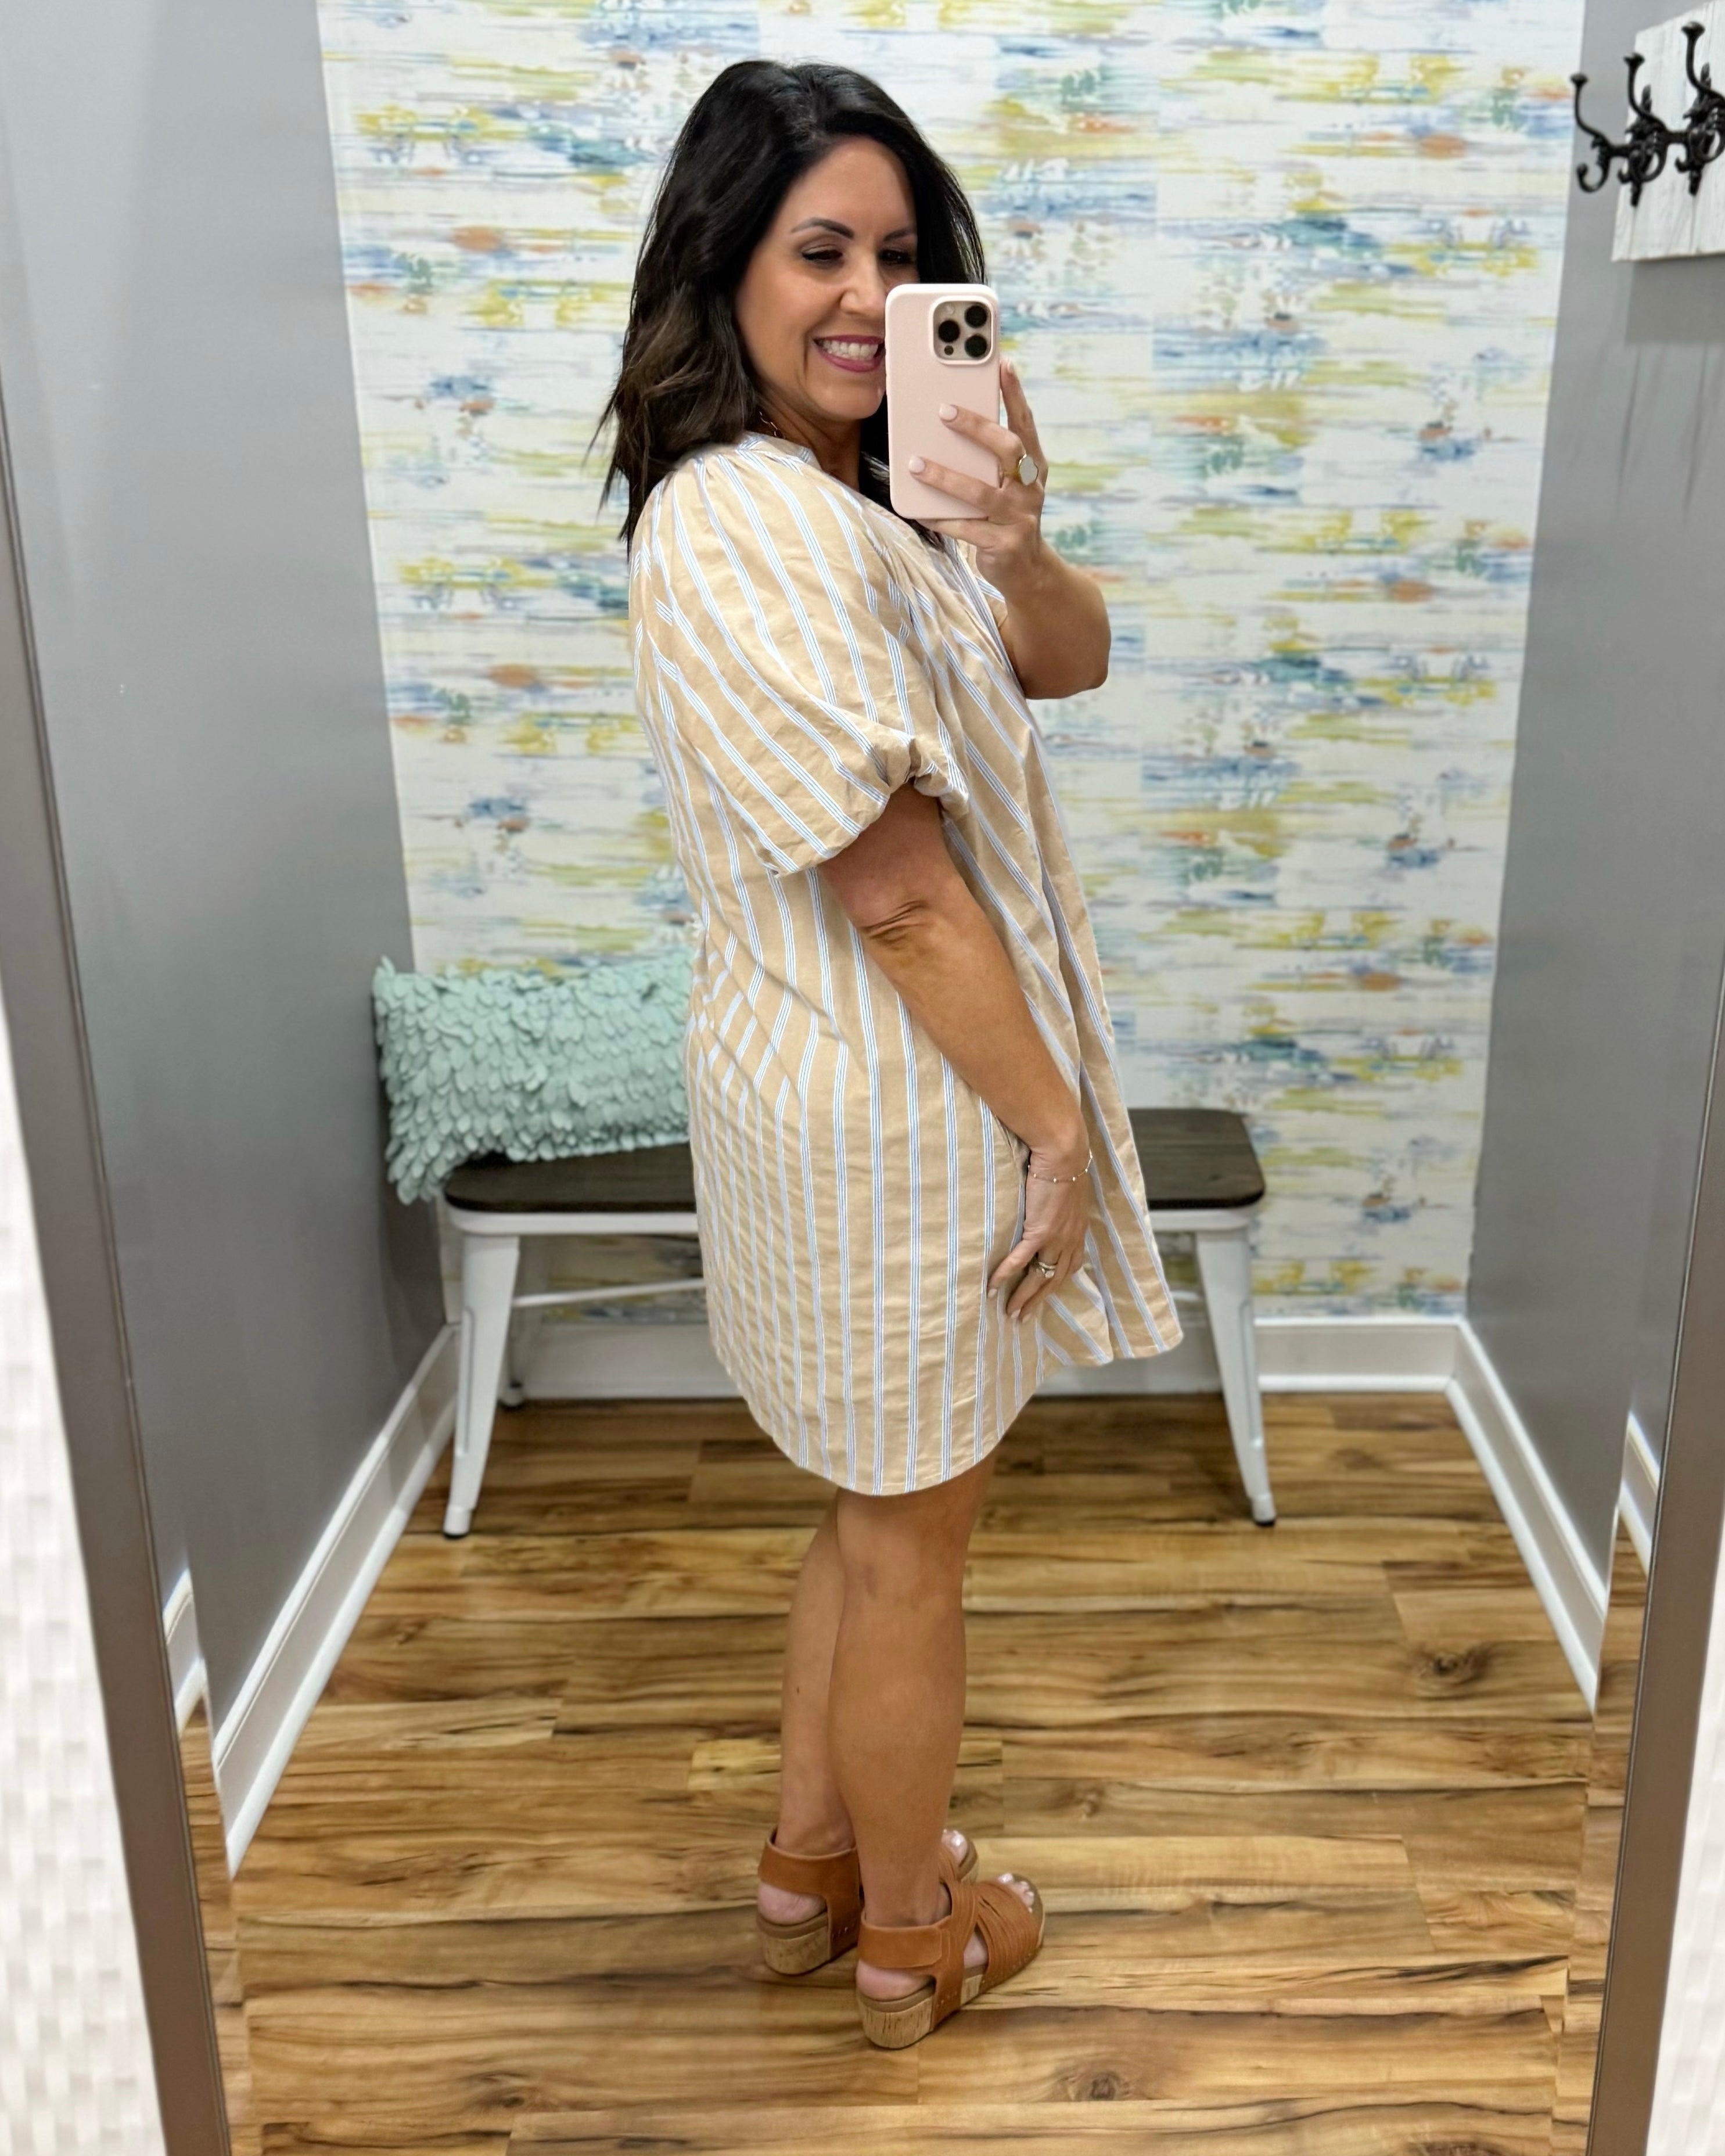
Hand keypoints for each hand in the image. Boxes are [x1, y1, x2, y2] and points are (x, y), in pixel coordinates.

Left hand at [908, 357, 1048, 594]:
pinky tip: (918, 509)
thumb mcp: (1006, 484)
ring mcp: (1020, 518)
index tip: (1003, 364)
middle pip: (1008, 450)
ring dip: (945, 476)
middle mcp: (1031, 489)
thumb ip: (988, 459)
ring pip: (980, 491)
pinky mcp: (1003, 545)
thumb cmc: (1007, 516)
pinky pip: (965, 528)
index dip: (1015, 394)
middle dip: (977, 428)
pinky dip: (940, 518)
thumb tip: (946, 424)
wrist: (1027, 570)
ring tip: (914, 463)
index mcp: (1033, 467)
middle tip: (944, 411)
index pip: (1025, 424)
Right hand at [987, 1135, 1090, 1323]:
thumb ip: (1062, 1206)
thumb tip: (1051, 1207)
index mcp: (1077, 1231)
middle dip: (1039, 1300)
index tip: (1045, 1295)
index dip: (1056, 1283)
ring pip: (1038, 1277)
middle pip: (1054, 1280)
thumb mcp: (1069, 1191)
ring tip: (1010, 1312)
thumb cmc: (1065, 1165)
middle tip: (1024, 1316)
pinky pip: (1020, 1260)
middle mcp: (1070, 1240)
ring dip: (1024, 1297)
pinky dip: (1006, 1275)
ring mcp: (1055, 1238)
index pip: (1069, 1266)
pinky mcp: (1039, 1232)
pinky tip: (993, 1287)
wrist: (1064, 1154)